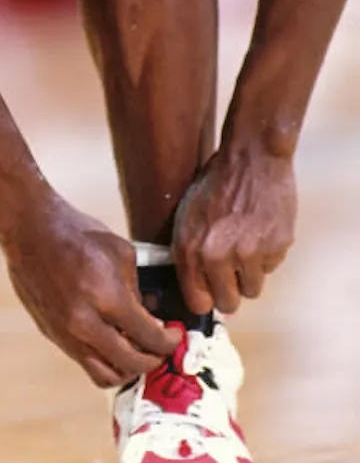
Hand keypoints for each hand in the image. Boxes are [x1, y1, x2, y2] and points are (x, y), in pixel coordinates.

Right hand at [4, 192, 178, 386]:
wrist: (30, 231)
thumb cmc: (76, 234)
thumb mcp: (121, 253)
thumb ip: (137, 290)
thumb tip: (149, 315)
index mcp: (107, 297)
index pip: (149, 338)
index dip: (169, 341)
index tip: (174, 336)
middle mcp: (85, 322)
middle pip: (130, 364)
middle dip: (152, 360)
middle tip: (158, 349)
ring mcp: (65, 332)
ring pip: (104, 375)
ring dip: (125, 369)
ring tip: (134, 352)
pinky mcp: (52, 334)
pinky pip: (83, 361)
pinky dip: (102, 359)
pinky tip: (110, 342)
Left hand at [173, 146, 296, 314]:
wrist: (252, 159)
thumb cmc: (216, 185)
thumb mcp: (186, 218)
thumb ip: (188, 255)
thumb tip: (194, 288)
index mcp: (191, 249)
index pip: (197, 302)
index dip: (204, 298)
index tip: (209, 293)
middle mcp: (218, 256)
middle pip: (229, 304)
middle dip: (230, 291)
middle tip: (231, 273)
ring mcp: (250, 253)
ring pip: (253, 289)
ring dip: (250, 274)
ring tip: (246, 246)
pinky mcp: (276, 247)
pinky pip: (271, 268)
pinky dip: (267, 256)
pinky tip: (260, 232)